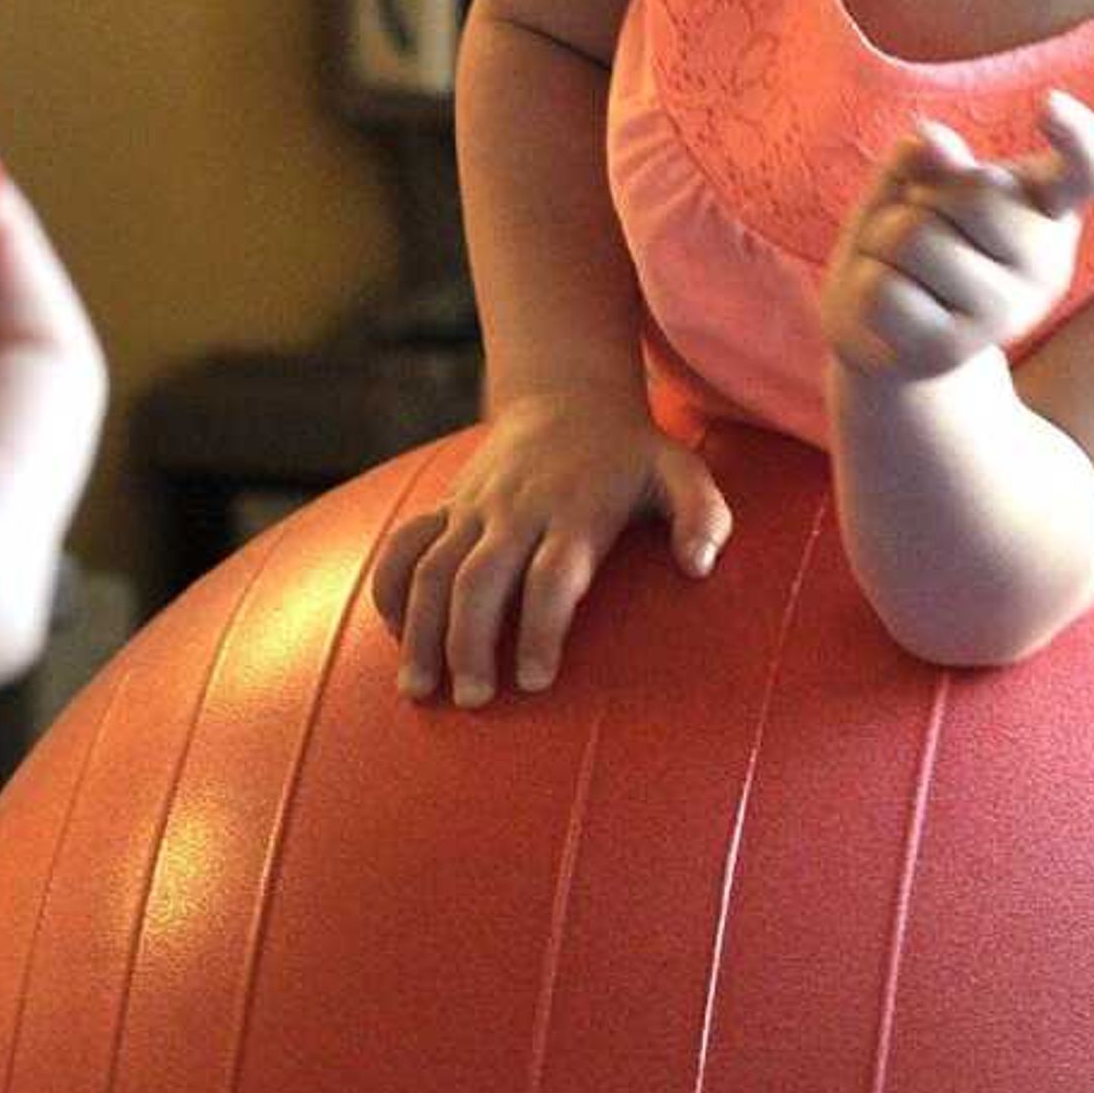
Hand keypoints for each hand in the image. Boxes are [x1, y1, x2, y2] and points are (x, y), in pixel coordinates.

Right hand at [368, 388, 730, 707]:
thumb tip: (700, 567)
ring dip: (420, 629)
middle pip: (479, 579)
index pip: (551, 576)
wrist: (564, 392)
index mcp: (574, 512)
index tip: (534, 682)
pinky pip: (404, 544)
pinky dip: (390, 587)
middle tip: (475, 700)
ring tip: (419, 690)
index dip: (540, 628)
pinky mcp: (448, 505)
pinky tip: (396, 634)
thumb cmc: (629, 453)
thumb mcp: (680, 471)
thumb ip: (703, 515)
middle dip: (468, 643)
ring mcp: (475, 508)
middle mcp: (517, 511)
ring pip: (432, 568)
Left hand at [819, 92, 1093, 381]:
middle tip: (923, 225)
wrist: (884, 335)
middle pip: (972, 191)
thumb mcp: (916, 184)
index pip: (1089, 172)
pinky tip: (890, 306)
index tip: (1051, 105)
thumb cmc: (913, 240)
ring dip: (882, 241)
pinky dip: (865, 285)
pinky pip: (883, 290)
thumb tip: (933, 141)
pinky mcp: (954, 350)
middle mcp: (1044, 263)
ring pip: (913, 237)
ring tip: (902, 268)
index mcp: (1046, 208)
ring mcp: (1005, 313)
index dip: (1080, 137)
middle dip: (923, 196)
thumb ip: (928, 157)